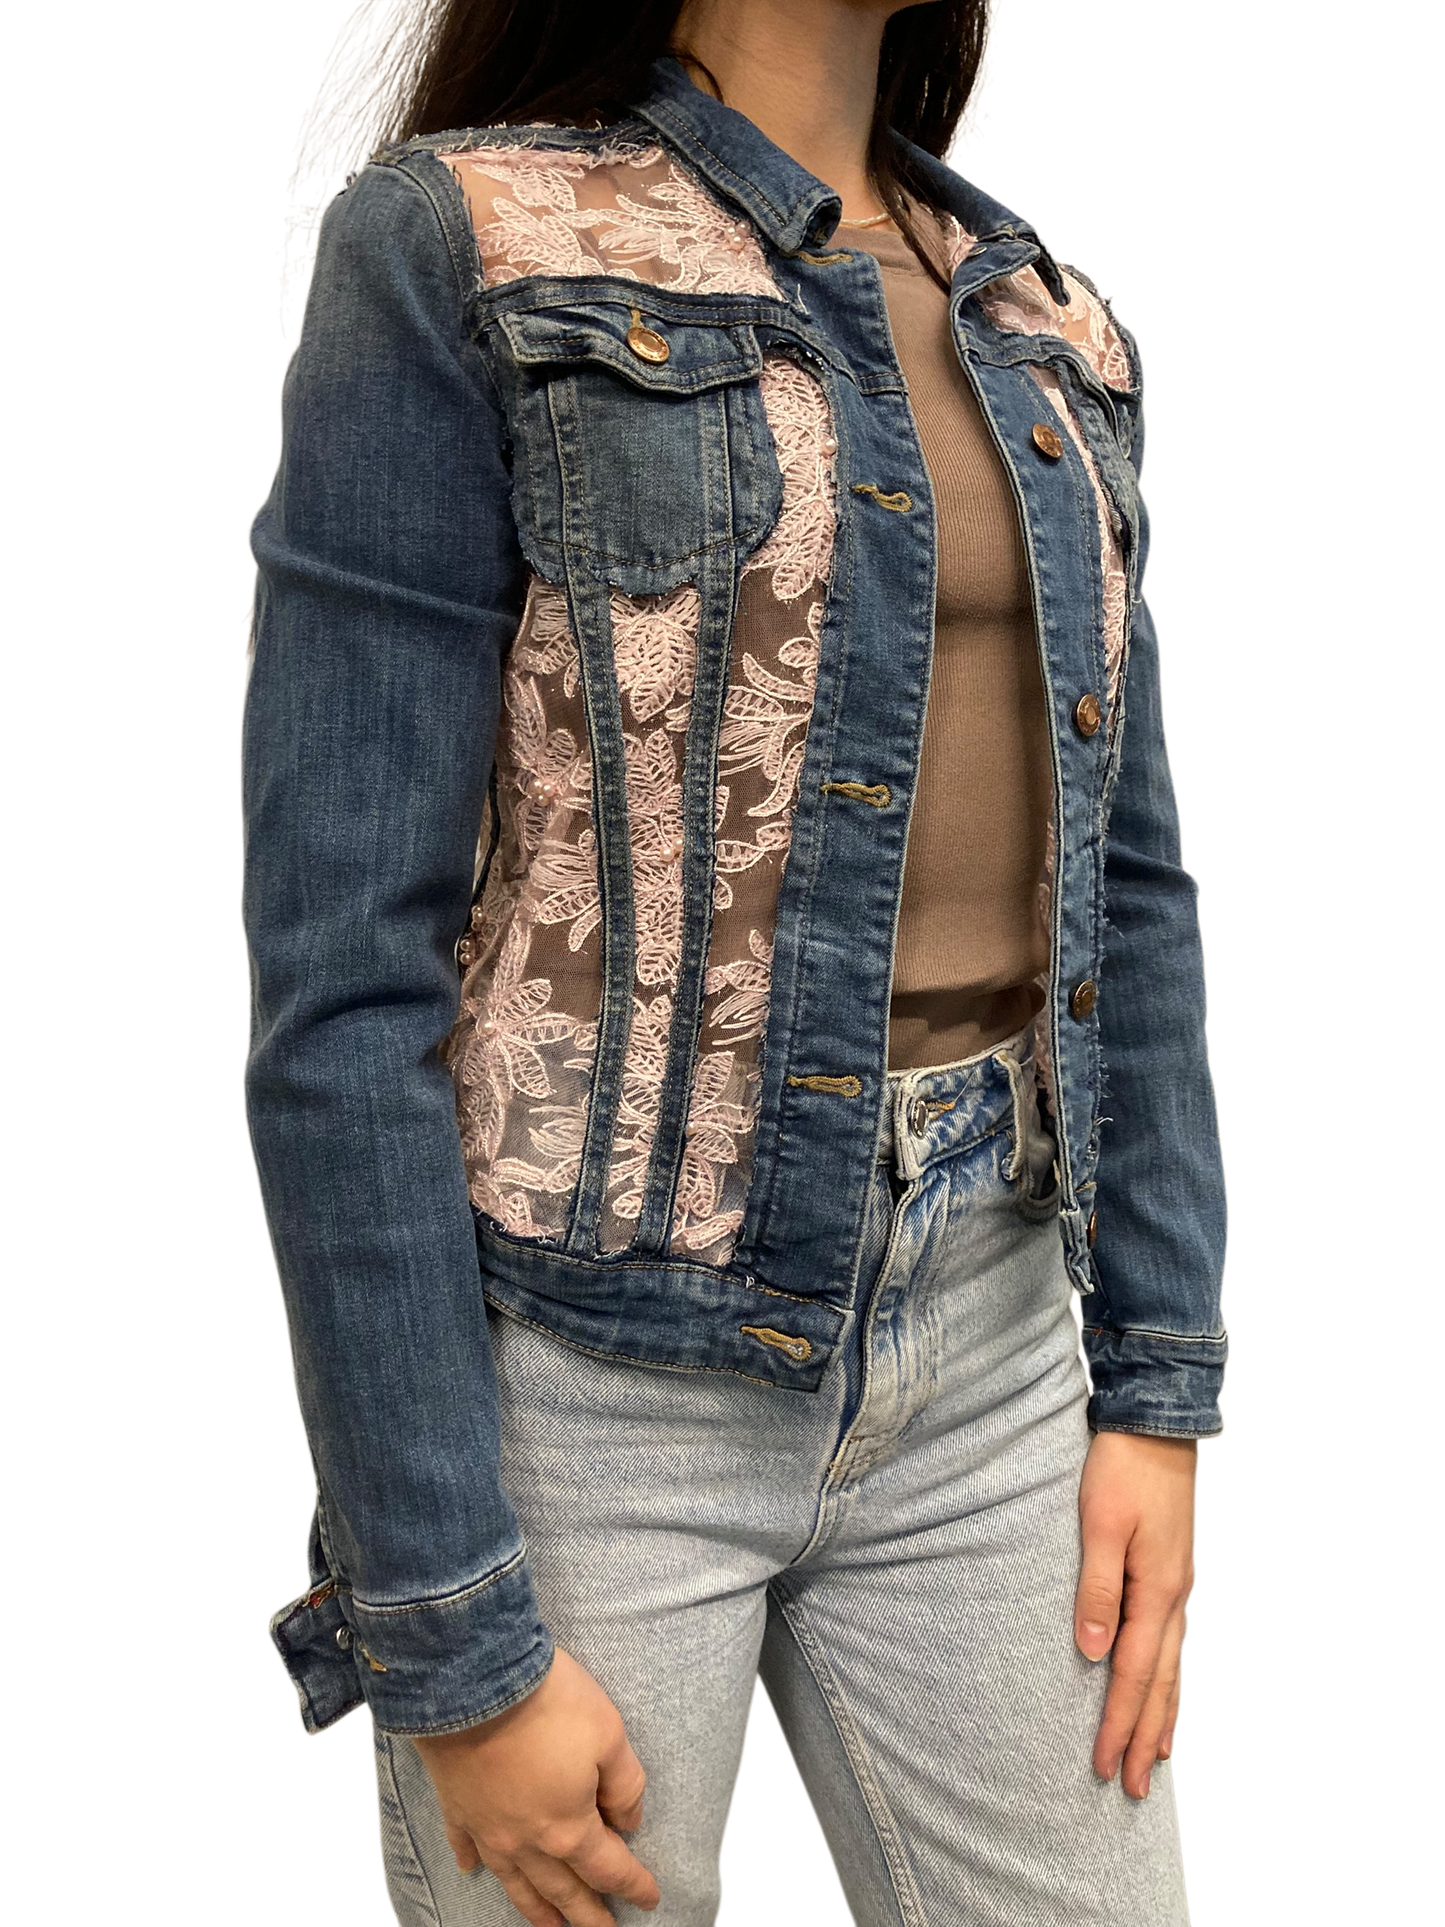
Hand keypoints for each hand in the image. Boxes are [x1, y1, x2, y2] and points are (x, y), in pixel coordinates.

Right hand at [412, 1645, 660, 1926]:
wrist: (472, 1681)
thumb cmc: (549, 1703)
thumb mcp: (610, 1733)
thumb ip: (625, 1784)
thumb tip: (628, 1821)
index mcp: (569, 1828)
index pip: (608, 1867)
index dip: (633, 1884)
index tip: (650, 1898)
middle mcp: (527, 1842)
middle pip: (563, 1889)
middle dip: (587, 1914)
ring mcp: (487, 1829)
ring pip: (516, 1882)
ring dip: (536, 1908)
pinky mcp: (457, 1806)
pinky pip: (466, 1845)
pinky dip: (473, 1862)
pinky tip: (473, 1871)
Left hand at [1073, 1430, 1199, 1800]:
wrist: (1157, 1426)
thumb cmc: (1123, 1470)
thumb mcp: (1101, 1525)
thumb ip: (1098, 1588)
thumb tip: (1091, 1652)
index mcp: (1158, 1591)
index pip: (1133, 1674)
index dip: (1118, 1723)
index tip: (1106, 1766)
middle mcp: (1176, 1598)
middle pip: (1161, 1684)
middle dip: (1145, 1736)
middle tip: (1133, 1788)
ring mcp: (1180, 1587)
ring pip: (1173, 1668)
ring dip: (1163, 1716)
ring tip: (1157, 1758)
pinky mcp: (1175, 1574)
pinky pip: (1174, 1645)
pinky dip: (1170, 1680)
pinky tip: (1165, 1690)